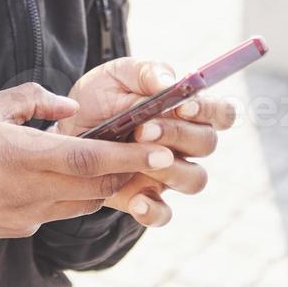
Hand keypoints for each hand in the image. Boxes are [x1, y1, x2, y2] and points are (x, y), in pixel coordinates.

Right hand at [0, 82, 175, 241]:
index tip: (162, 149)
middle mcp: (33, 190)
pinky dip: (71, 195)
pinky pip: (58, 211)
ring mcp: (28, 215)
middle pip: (99, 185)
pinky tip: (63, 178)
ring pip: (84, 202)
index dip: (130, 155)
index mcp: (26, 155)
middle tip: (160, 154)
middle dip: (132, 171)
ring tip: (122, 163)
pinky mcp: (20, 228)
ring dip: (105, 184)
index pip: (91, 158)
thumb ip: (33, 100)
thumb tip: (70, 106)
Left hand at [50, 57, 237, 227]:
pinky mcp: (146, 198)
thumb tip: (170, 82)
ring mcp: (168, 173)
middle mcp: (185, 143)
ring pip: (195, 179)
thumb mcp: (117, 75)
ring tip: (137, 158)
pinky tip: (137, 200)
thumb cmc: (100, 97)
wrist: (66, 129)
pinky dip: (154, 211)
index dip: (211, 111)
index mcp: (186, 110)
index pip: (221, 112)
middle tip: (143, 129)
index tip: (184, 106)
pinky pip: (163, 214)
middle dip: (178, 135)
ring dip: (171, 170)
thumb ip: (146, 72)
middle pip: (207, 144)